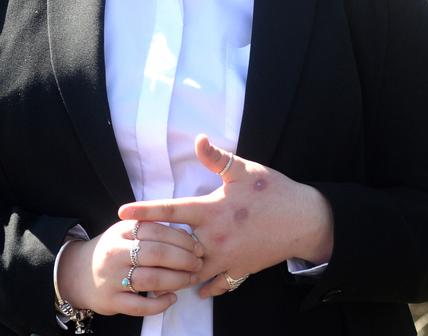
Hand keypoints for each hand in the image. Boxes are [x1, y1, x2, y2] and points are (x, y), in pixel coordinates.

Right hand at [57, 219, 204, 315]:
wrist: (77, 274)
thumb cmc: (114, 251)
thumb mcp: (127, 233)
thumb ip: (154, 231)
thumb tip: (189, 238)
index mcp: (122, 231)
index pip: (158, 230)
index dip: (183, 239)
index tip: (198, 247)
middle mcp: (115, 252)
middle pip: (157, 254)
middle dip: (184, 260)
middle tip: (198, 264)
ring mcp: (112, 278)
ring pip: (151, 279)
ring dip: (177, 280)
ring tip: (190, 280)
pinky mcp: (111, 301)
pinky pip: (140, 306)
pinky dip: (160, 304)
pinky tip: (171, 299)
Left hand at [117, 134, 334, 297]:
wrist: (305, 220)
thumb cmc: (275, 191)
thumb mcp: (246, 170)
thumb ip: (217, 158)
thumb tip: (198, 138)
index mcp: (213, 211)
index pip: (171, 211)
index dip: (145, 211)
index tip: (122, 212)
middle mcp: (214, 238)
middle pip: (173, 248)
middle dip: (153, 248)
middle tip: (134, 247)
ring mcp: (226, 257)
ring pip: (190, 272)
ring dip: (172, 272)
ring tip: (154, 272)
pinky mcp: (239, 269)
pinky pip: (215, 285)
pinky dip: (202, 288)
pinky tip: (193, 288)